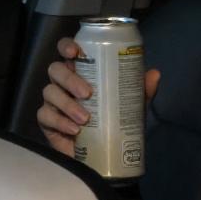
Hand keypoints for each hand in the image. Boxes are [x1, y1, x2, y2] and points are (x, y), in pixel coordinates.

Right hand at [37, 36, 160, 156]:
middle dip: (70, 79)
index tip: (74, 52)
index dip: (66, 46)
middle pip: (55, 69)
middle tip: (88, 93)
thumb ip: (141, 89)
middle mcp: (63, 82)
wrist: (105, 153)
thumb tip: (154, 74)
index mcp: (81, 71)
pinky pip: (46, 116)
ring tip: (85, 118)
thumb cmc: (114, 120)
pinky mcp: (46, 121)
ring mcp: (53, 101)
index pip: (67, 51)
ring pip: (49, 92)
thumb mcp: (131, 104)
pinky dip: (60, 122)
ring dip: (67, 104)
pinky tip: (74, 129)